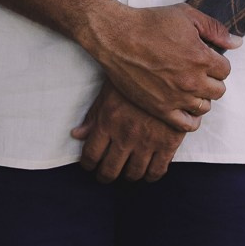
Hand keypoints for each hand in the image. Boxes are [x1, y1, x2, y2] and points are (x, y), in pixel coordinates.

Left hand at [71, 80, 187, 183]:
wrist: (167, 69)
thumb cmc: (134, 77)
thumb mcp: (109, 90)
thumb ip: (94, 115)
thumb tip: (76, 135)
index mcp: (108, 122)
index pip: (91, 155)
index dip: (88, 164)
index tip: (89, 166)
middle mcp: (125, 136)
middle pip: (110, 170)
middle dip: (105, 175)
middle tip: (105, 174)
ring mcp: (147, 142)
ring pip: (134, 173)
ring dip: (128, 175)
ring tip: (126, 171)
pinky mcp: (168, 143)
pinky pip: (157, 171)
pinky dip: (151, 176)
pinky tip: (147, 171)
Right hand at [84, 2, 237, 128]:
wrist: (117, 38)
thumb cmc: (150, 23)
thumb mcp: (186, 15)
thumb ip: (214, 29)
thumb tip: (238, 43)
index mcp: (201, 57)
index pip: (225, 69)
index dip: (217, 62)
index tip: (206, 57)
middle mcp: (192, 81)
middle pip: (218, 90)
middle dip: (211, 79)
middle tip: (197, 70)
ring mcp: (177, 98)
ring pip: (205, 107)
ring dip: (201, 96)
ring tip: (189, 85)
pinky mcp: (161, 109)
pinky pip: (187, 124)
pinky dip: (191, 118)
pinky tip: (185, 105)